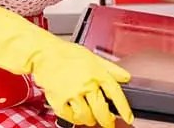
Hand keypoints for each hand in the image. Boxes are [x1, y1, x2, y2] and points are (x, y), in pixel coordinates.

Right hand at [0, 7, 133, 127]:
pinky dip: (75, 120)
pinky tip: (77, 116)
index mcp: (98, 73)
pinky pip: (70, 117)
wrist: (45, 54)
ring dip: (91, 120)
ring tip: (92, 118)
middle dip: (107, 120)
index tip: (128, 117)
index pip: (116, 94)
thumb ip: (112, 68)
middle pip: (102, 110)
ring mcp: (72, 94)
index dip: (124, 108)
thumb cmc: (68, 53)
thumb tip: (126, 77)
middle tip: (108, 123)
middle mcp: (86, 84)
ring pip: (86, 117)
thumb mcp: (94, 57)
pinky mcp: (58, 101)